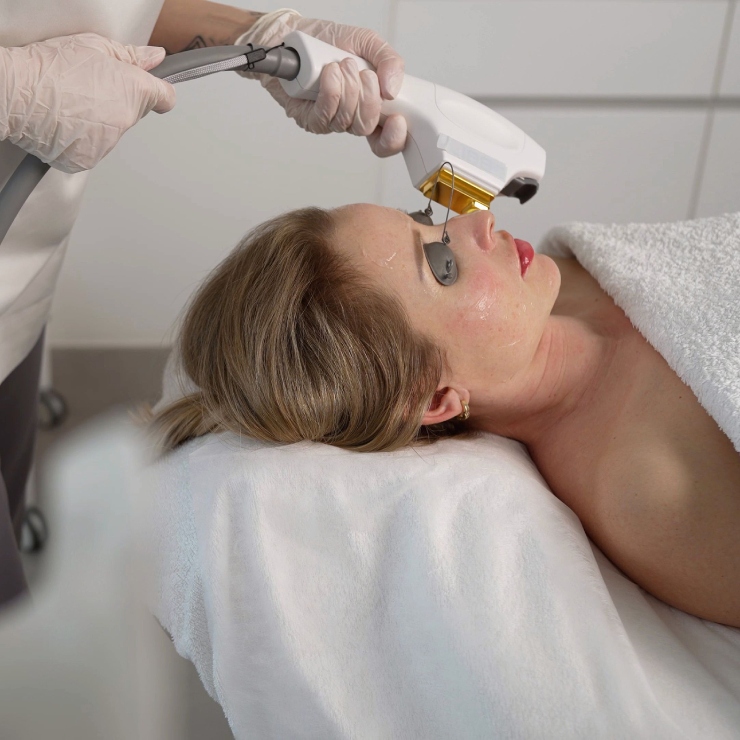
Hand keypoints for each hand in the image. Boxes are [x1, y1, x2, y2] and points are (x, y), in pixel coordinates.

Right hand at [0, 33, 175, 172]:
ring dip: (97, 122)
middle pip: (132, 114)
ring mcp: (108, 143)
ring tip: (69, 104)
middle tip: (88, 89)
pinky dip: (79, 139)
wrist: (15, 93)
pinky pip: (91, 149)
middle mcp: (125, 120)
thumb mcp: (93, 46)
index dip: (158, 93)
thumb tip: (155, 57)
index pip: (164, 98)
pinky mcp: (88, 159)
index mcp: (133, 90)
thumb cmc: (49, 67)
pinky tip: (63, 122)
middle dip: (117, 102)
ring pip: (111, 132)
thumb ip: (130, 56)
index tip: (152, 91)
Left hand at [236, 9, 406, 157]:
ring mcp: (330, 120)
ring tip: (343, 64)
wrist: (295, 36)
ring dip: (348, 89)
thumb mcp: (367, 43)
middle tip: (363, 73)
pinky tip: (329, 74)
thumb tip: (392, 90)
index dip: (394, 138)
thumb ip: (389, 62)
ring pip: (346, 121)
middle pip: (366, 128)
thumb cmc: (329, 42)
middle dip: (368, 100)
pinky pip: (324, 116)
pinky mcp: (310, 119)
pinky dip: (330, 92)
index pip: (386, 140)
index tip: (397, 120)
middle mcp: (351, 117)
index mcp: (371, 106)